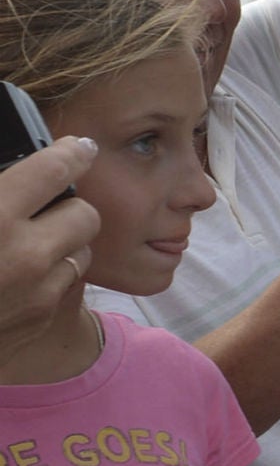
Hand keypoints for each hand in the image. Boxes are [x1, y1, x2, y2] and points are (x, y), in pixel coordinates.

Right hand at [0, 139, 100, 351]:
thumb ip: (0, 190)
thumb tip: (11, 177)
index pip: (54, 170)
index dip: (72, 153)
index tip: (80, 147)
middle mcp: (26, 253)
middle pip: (86, 214)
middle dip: (70, 205)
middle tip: (46, 205)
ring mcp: (40, 290)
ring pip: (83, 251)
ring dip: (64, 242)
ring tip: (31, 241)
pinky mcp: (43, 318)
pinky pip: (66, 284)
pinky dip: (52, 274)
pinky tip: (21, 274)